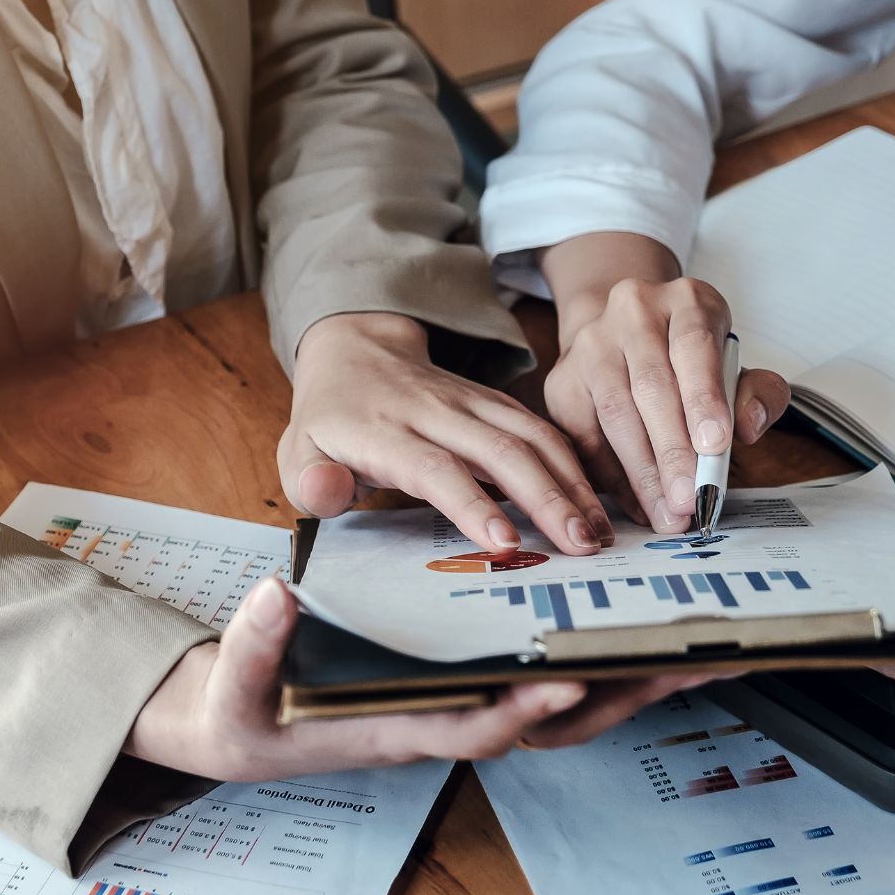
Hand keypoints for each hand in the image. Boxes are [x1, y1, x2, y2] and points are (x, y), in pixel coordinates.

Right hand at [126, 578, 710, 779]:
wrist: (243, 726)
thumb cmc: (244, 715)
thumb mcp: (236, 688)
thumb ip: (253, 646)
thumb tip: (275, 595)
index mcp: (401, 729)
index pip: (475, 723)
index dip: (523, 703)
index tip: (569, 673)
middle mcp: (448, 721)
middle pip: (552, 717)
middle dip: (624, 692)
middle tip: (693, 661)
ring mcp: (466, 702)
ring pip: (565, 698)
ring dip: (630, 674)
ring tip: (700, 644)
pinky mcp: (470, 680)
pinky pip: (545, 668)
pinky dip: (596, 651)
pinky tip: (631, 618)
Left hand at [281, 311, 613, 554]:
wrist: (358, 350)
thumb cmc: (330, 419)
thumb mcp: (297, 452)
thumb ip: (311, 481)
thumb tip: (329, 494)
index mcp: (385, 430)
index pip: (434, 467)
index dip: (470, 503)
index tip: (503, 542)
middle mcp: (435, 410)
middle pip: (500, 450)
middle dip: (546, 497)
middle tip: (579, 544)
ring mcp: (471, 402)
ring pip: (531, 435)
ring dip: (570, 482)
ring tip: (597, 531)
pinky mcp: (496, 403)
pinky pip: (541, 428)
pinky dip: (573, 463)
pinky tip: (594, 501)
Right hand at [543, 262, 788, 532]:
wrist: (624, 336)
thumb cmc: (689, 360)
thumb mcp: (734, 366)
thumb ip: (757, 393)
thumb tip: (748, 426)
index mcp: (685, 301)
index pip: (694, 346)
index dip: (704, 397)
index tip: (715, 445)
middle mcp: (632, 311)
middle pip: (651, 386)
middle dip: (672, 451)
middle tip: (688, 499)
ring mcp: (591, 343)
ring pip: (615, 413)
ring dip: (643, 471)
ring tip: (666, 512)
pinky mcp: (562, 380)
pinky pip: (585, 435)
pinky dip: (613, 476)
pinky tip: (637, 503)